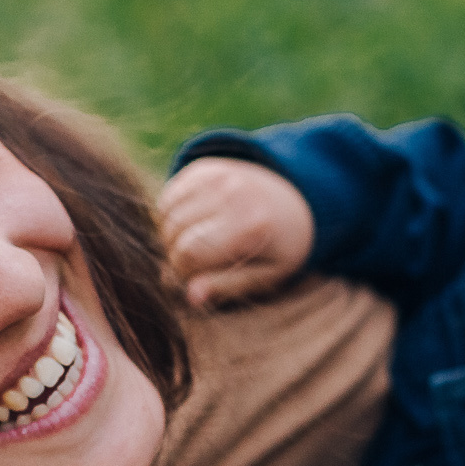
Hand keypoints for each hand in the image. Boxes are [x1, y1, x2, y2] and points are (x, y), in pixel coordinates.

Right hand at [159, 157, 314, 305]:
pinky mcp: (205, 168)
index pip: (188, 253)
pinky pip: (168, 198)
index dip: (183, 272)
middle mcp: (232, 193)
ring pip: (166, 214)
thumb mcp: (265, 276)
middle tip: (198, 263)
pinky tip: (194, 225)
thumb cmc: (279, 249)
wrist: (298, 203)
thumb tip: (191, 297)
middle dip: (176, 254)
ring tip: (196, 245)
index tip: (196, 279)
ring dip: (172, 236)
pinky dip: (170, 216)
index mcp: (249, 224)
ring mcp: (217, 176)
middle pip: (174, 232)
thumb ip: (227, 286)